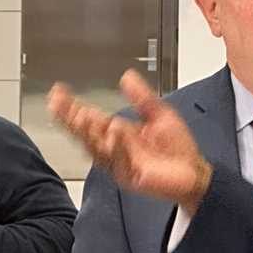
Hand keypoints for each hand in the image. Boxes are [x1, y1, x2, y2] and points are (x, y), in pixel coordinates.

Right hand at [48, 69, 210, 212]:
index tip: (58, 93)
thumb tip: (127, 76)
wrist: (193, 174)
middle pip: (85, 133)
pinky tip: (115, 132)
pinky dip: (117, 146)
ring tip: (82, 115)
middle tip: (58, 104)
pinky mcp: (129, 175)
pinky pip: (120, 159)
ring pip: (97, 147)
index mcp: (119, 132)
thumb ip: (142, 97)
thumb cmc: (177, 148)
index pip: (90, 117)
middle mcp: (114, 147)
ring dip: (89, 132)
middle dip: (71, 119)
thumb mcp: (160, 114)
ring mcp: (119, 162)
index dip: (72, 106)